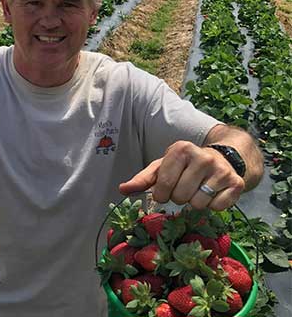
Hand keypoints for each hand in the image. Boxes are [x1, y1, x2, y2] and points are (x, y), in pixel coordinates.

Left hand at [119, 141, 244, 210]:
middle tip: (185, 188)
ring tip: (199, 190)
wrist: (223, 159)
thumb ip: (142, 179)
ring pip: (198, 204)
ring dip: (195, 203)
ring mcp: (221, 170)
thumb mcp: (162, 167)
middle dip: (179, 198)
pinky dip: (213, 206)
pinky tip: (213, 193)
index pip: (163, 185)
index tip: (166, 190)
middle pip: (180, 197)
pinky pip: (217, 207)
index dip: (162, 194)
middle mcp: (202, 157)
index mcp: (180, 149)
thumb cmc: (185, 166)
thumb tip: (122, 189)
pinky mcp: (236, 183)